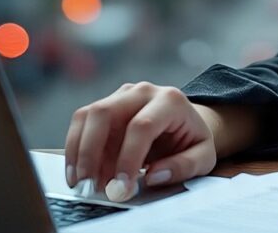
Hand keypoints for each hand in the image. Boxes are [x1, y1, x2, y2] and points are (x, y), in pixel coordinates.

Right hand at [64, 82, 217, 201]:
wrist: (185, 123)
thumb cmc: (191, 140)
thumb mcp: (202, 156)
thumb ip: (184, 166)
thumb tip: (155, 175)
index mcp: (171, 100)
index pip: (142, 126)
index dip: (128, 158)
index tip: (120, 187)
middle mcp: (144, 91)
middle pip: (106, 113)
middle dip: (92, 152)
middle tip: (90, 186)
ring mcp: (123, 94)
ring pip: (89, 115)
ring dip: (80, 151)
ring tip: (83, 183)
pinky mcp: (107, 104)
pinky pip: (82, 121)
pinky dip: (75, 148)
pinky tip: (78, 173)